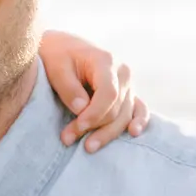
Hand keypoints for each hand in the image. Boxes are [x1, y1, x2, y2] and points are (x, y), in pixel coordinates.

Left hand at [39, 30, 148, 150]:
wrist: (64, 48)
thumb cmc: (58, 56)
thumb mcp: (56, 68)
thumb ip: (69, 88)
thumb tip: (81, 109)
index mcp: (105, 61)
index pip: (108, 93)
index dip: (95, 114)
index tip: (77, 126)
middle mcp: (122, 72)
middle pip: (116, 108)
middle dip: (93, 127)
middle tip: (67, 139)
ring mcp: (127, 84)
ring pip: (125, 114)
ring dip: (107, 133)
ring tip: (88, 147)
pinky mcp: (127, 94)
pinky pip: (139, 109)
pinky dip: (138, 121)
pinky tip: (133, 132)